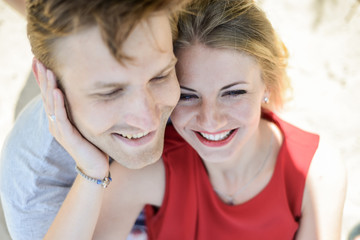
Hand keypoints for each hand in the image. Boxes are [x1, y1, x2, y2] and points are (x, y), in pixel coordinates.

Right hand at [36, 60, 108, 178]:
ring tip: (47, 70)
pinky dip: (59, 104)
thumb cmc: (90, 142)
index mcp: (58, 118)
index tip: (39, 60)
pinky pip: (61, 118)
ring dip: (49, 87)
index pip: (49, 94)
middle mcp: (55, 122)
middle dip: (42, 78)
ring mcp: (60, 130)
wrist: (95, 165)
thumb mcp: (83, 121)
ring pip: (51, 105)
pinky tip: (58, 92)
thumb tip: (85, 92)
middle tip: (37, 59)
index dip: (43, 79)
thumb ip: (78, 109)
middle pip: (47, 96)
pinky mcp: (69, 137)